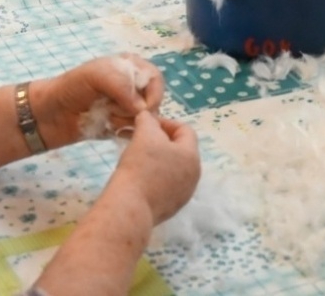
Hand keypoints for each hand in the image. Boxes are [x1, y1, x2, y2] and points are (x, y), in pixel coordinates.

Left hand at [33, 54, 165, 149]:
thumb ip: (121, 85)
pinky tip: (106, 127)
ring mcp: (126, 108)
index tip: (141, 107)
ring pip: (143, 120)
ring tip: (105, 117)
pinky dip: (122, 132)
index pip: (155, 79)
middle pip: (152, 102)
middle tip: (112, 108)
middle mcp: (131, 86)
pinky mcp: (120, 126)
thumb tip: (142, 109)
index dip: (152, 94)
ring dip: (124, 121)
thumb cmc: (71, 87)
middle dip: (134, 109)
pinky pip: (133, 132)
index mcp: (129, 67)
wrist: (50, 114)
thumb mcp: (96, 75)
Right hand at [107, 111, 200, 225]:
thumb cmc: (140, 166)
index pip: (185, 130)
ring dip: (159, 160)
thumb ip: (148, 120)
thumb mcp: (144, 134)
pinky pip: (167, 185)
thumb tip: (148, 117)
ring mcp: (185, 194)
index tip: (146, 123)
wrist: (131, 206)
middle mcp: (194, 175)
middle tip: (141, 139)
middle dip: (161, 141)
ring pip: (173, 168)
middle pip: (180, 150)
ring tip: (139, 158)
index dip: (165, 122)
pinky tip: (140, 178)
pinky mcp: (173, 208)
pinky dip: (156, 177)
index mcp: (192, 156)